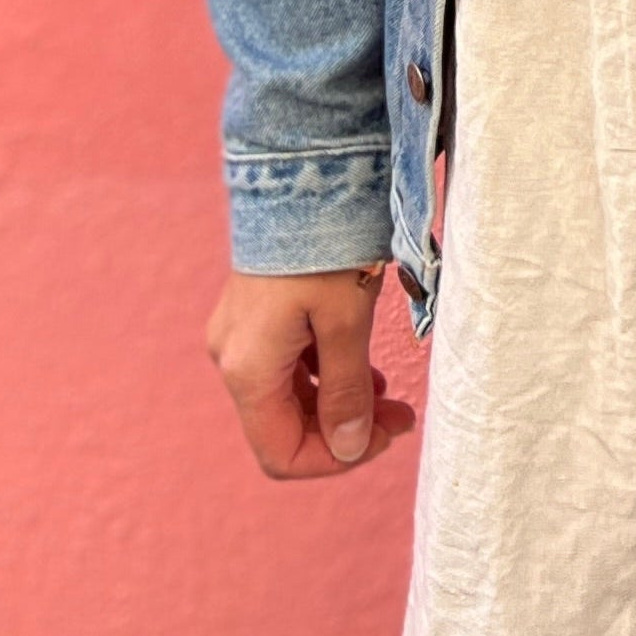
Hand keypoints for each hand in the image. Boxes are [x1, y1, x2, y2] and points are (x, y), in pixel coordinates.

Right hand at [206, 267, 417, 479]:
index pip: (281, 452)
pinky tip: (364, 365)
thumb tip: (352, 448)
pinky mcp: (255, 317)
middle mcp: (233, 360)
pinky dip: (325, 375)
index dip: (336, 459)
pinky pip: (288, 366)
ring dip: (339, 402)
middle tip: (403, 415)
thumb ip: (346, 390)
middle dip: (346, 429)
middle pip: (286, 426)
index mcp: (248, 370)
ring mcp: (241, 337)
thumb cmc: (325, 246)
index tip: (388, 437)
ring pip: (290, 397)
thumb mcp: (346, 321)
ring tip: (391, 390)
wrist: (300, 176)